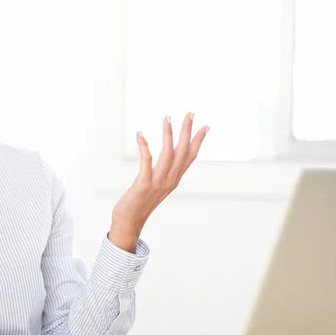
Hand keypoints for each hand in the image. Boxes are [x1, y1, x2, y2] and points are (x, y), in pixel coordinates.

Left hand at [109, 112, 208, 251]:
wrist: (129, 221)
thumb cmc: (139, 203)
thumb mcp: (156, 185)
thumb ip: (162, 172)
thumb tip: (166, 157)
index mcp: (174, 179)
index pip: (191, 157)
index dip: (199, 141)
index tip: (206, 125)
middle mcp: (170, 180)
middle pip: (183, 152)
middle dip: (188, 131)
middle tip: (191, 113)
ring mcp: (158, 182)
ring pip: (168, 153)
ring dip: (168, 134)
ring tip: (168, 117)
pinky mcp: (143, 183)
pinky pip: (146, 161)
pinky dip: (144, 146)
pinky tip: (140, 134)